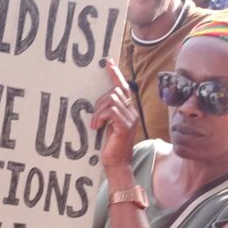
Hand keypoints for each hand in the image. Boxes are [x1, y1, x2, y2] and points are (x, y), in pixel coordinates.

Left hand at [90, 58, 138, 172]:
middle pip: (115, 91)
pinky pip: (111, 110)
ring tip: (95, 124)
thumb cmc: (110, 148)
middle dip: (100, 101)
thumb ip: (107, 113)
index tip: (108, 62)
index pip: (123, 87)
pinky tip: (97, 127)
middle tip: (94, 118)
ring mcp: (130, 118)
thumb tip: (98, 103)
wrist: (117, 165)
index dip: (115, 74)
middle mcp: (132, 112)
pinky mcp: (125, 125)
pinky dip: (101, 117)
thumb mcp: (108, 126)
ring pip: (112, 99)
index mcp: (129, 111)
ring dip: (99, 110)